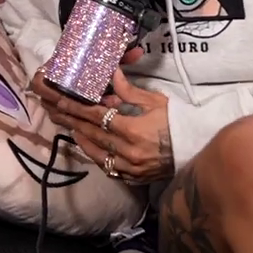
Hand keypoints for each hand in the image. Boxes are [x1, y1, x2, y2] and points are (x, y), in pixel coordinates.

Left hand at [31, 67, 172, 183]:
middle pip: (91, 135)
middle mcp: (127, 152)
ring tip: (68, 127)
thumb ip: (129, 91)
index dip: (75, 108)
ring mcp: (130, 168)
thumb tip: (111, 74)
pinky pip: (108, 168)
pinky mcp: (134, 178)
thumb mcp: (155, 102)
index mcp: (132, 130)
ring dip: (81, 139)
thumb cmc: (179, 121)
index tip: (59, 100)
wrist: (198, 148)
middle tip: (54, 111)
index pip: (95, 117)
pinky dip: (97, 156)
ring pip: (96, 154)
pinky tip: (89, 147)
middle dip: (71, 121)